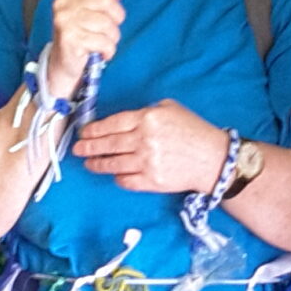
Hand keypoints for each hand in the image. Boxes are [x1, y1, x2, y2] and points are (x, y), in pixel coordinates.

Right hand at [43, 0, 122, 99]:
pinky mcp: (69, 39)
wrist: (63, 63)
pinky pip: (103, 41)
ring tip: (104, 41)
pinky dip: (108, 50)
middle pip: (106, 0)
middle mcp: (65, 2)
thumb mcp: (91, 8)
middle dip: (116, 17)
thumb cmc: (81, 33)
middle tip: (111, 27)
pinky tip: (100, 51)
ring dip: (112, 37)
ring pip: (106, 24)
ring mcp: (65, 20)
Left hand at [73, 100, 226, 193]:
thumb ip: (146, 112)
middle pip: (108, 144)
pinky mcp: (151, 181)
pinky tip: (113, 174)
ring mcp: (147, 162)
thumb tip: (122, 121)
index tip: (84, 133)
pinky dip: (117, 178)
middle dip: (88, 147)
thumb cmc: (194, 131)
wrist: (213, 159)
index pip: (112, 124)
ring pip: (113, 164)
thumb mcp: (171, 109)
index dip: (94, 129)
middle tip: (77, 149)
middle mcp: (145, 140)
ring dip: (97, 164)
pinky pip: (126, 180)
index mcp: (148, 119)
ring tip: (88, 163)